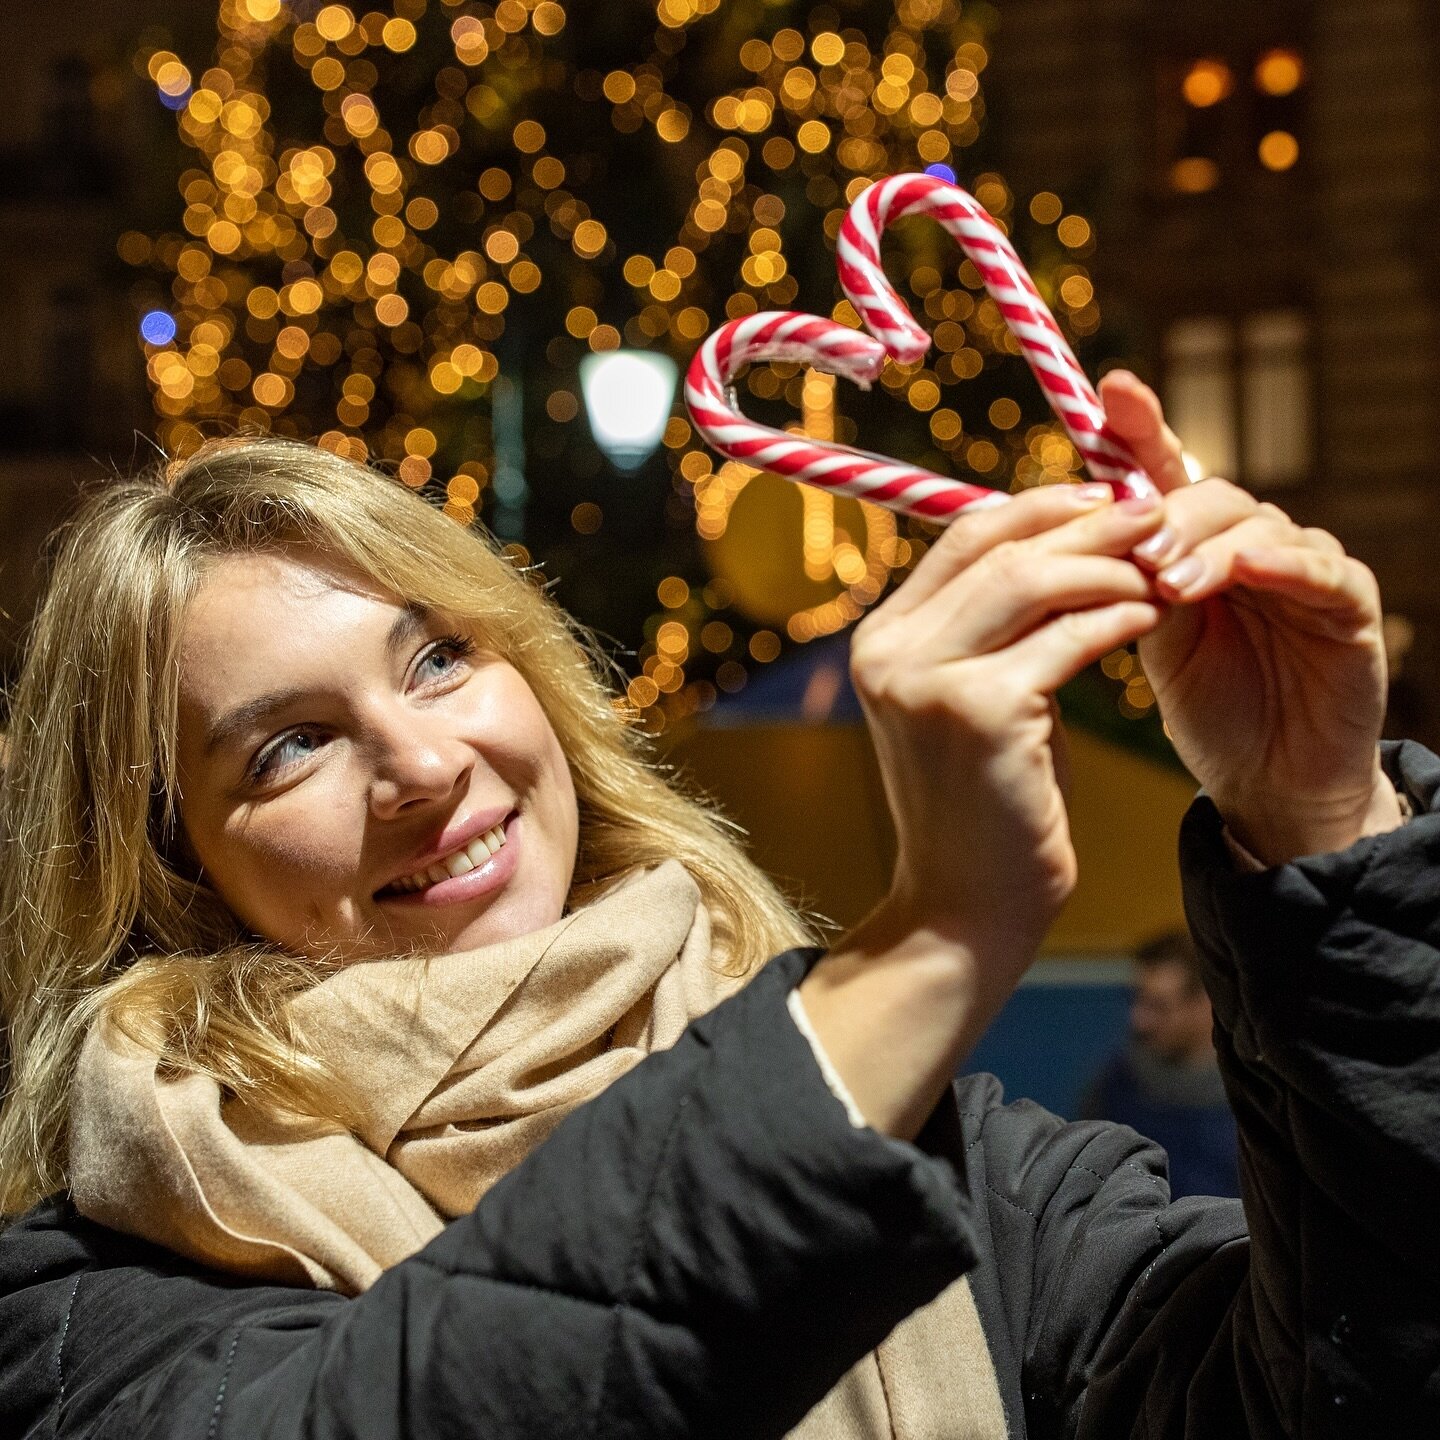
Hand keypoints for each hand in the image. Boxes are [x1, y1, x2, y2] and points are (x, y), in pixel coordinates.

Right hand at [801, 482, 1165, 1134]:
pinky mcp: (980, 713)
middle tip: (1152, 513)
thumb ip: (997, 628)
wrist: (963, 908)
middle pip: (998, 547)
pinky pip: (1069, 638)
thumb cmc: (985, 804)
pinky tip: (1154, 614)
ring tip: (1162, 566)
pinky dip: (1120, 617)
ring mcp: (927, 681)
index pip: (961, 536)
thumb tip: (1067, 544)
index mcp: (881, 641)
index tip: (1104, 497)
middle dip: (1085, 523)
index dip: (1038, 504)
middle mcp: (890, 652)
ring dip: (1110, 566)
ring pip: (1034, 581)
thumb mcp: (978, 701)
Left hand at [1099, 370, 1398, 863]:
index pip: (1164, 471)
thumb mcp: (1146, 638)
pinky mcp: (1350, 606)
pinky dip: (1284, 564)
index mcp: (1193, 543)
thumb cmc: (1203, 706)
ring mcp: (1303, 567)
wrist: (1268, 780)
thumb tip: (1042, 539)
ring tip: (1170, 580)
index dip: (1139, 429)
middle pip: (1207, 493)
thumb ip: (1117, 582)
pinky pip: (1322, 569)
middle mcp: (1249, 541)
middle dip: (1165, 514)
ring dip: (1210, 544)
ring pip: (1258, 523)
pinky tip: (1249, 569)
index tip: (1107, 392)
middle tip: (1132, 546)